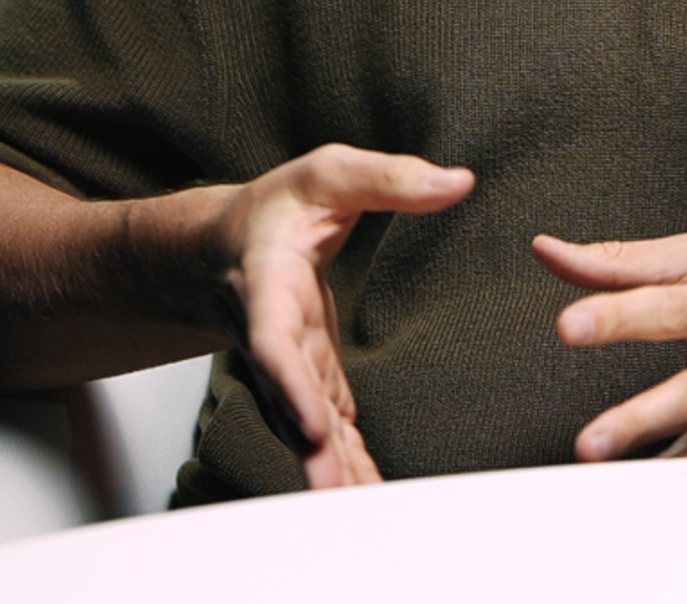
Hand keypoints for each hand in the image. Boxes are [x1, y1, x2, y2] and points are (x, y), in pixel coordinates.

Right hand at [209, 147, 472, 487]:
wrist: (227, 244)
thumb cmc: (277, 208)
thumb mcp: (329, 175)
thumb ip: (391, 178)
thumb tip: (459, 182)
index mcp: (270, 285)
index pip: (273, 342)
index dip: (290, 386)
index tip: (310, 424)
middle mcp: (273, 340)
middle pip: (290, 405)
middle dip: (315, 453)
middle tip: (343, 495)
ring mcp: (290, 370)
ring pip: (309, 429)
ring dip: (335, 471)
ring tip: (370, 513)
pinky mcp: (310, 382)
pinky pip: (328, 430)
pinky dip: (348, 463)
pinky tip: (371, 495)